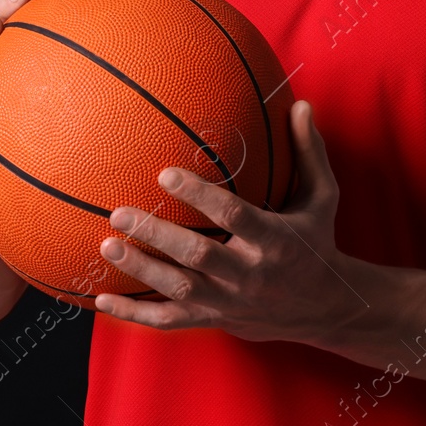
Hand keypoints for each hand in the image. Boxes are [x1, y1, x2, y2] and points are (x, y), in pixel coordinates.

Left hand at [94, 100, 361, 342]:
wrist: (325, 309)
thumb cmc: (317, 242)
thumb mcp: (322, 198)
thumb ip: (309, 152)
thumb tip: (300, 104)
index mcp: (276, 240)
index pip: (234, 217)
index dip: (200, 197)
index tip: (165, 174)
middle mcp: (250, 274)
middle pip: (198, 257)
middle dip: (157, 236)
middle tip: (119, 213)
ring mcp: (229, 302)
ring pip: (179, 289)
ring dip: (141, 270)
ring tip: (107, 246)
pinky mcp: (214, 319)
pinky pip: (169, 321)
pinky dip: (134, 315)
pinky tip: (100, 300)